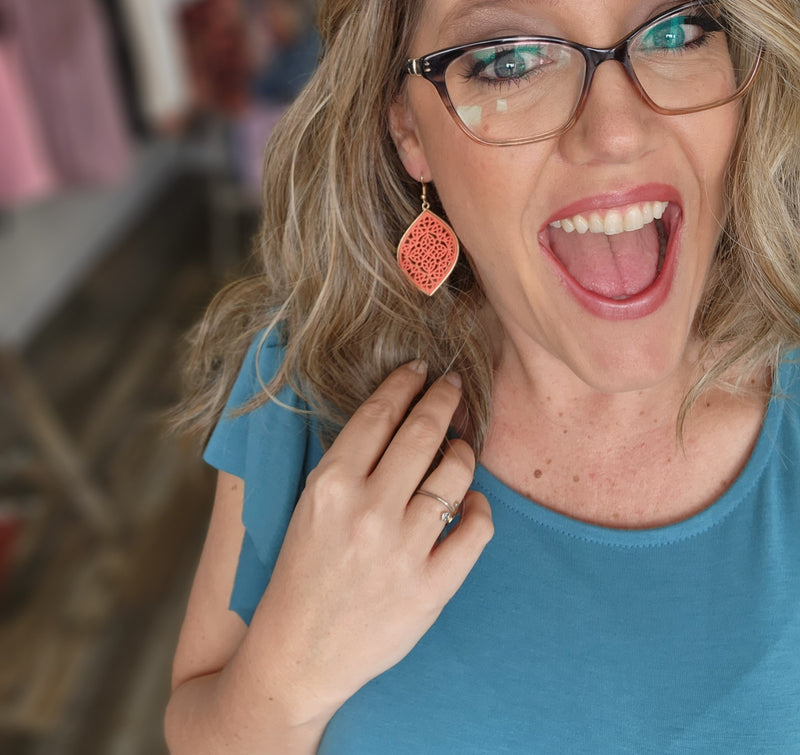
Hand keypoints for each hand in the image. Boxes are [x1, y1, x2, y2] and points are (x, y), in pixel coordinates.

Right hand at [239, 361, 493, 726]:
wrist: (297, 658)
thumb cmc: (301, 576)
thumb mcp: (309, 507)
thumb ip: (349, 465)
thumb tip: (396, 418)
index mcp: (330, 486)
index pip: (379, 415)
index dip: (405, 384)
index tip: (421, 369)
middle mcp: (368, 512)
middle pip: (422, 433)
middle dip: (444, 400)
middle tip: (454, 387)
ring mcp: (402, 551)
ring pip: (456, 475)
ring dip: (463, 452)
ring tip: (460, 449)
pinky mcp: (431, 588)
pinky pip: (477, 529)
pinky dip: (480, 508)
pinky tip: (470, 502)